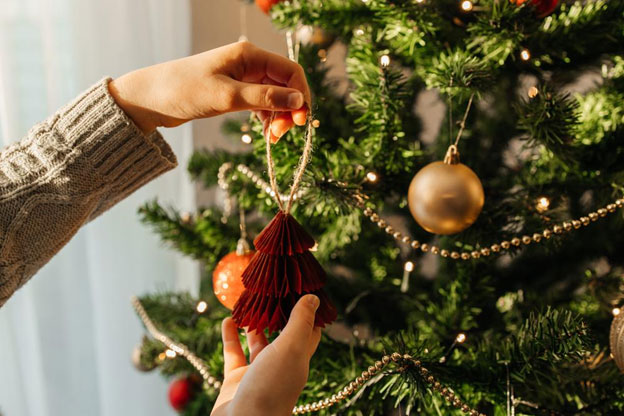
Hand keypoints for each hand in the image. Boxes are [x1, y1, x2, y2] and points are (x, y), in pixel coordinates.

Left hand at [108, 41, 309, 139]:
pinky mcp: (235, 92)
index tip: (300, 122)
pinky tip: (265, 134)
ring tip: (272, 138)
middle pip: (286, 84)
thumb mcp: (228, 96)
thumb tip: (299, 101)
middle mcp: (249, 63)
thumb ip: (265, 97)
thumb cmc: (185, 90)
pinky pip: (262, 103)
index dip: (301, 95)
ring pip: (275, 96)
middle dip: (289, 109)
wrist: (151, 99)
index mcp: (250, 55)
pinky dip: (267, 118)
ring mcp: (242, 77)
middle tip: (280, 134)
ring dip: (279, 117)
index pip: (291, 71)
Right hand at [211, 295, 321, 415]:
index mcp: (299, 359)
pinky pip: (234, 353)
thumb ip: (300, 323)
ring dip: (253, 323)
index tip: (303, 288)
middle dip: (278, 313)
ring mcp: (259, 373)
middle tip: (272, 289)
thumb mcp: (290, 349)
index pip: (309, 330)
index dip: (309, 310)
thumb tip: (314, 298)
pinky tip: (228, 319)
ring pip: (258, 342)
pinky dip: (231, 335)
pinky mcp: (237, 380)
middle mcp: (281, 365)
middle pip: (282, 334)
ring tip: (249, 301)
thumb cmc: (271, 388)